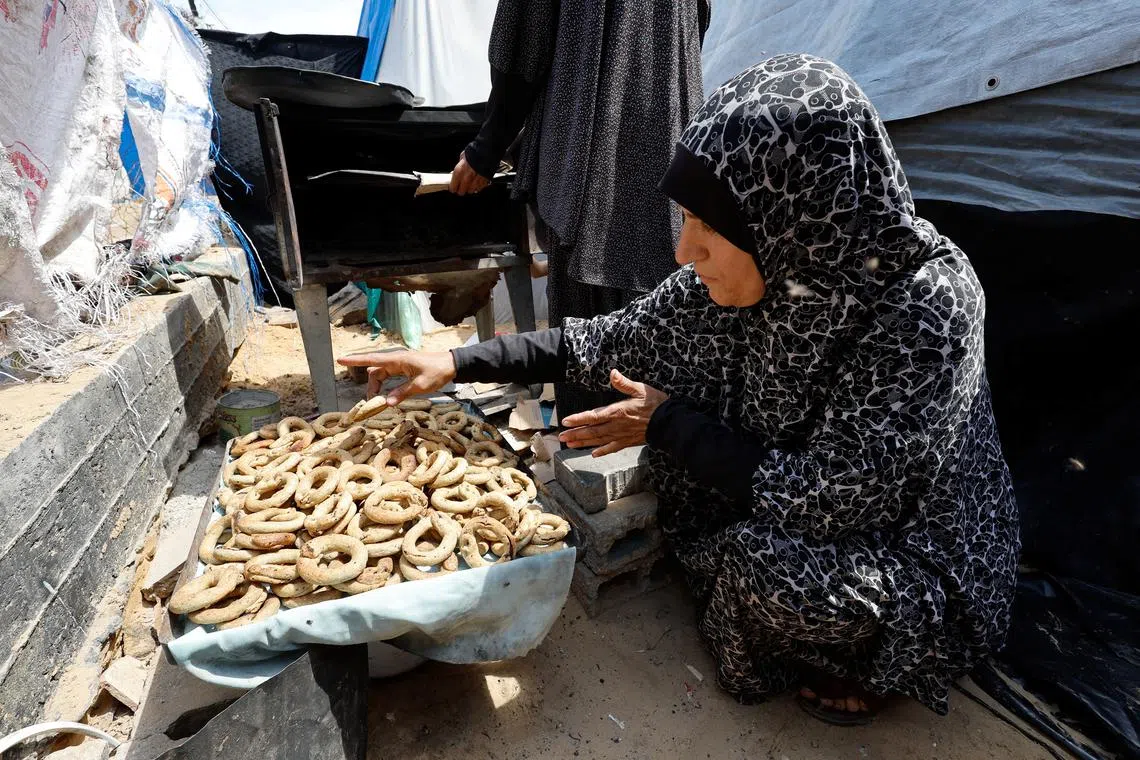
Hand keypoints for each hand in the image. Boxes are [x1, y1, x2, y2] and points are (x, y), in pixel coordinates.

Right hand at [337, 351, 456, 403]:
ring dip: (377, 387)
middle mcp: (396, 360)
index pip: (372, 360)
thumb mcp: (421, 385)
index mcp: (398, 360)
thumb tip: (386, 403)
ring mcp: (400, 364)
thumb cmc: (437, 372)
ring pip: (381, 374)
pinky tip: (387, 394)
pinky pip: (389, 376)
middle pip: (375, 371)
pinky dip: (385, 385)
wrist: (452, 365)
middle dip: (370, 386)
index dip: (355, 361)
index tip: (340, 360)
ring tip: (379, 401)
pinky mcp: (404, 368)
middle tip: (372, 402)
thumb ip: (402, 393)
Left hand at [449, 153, 489, 195]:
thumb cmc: (475, 151)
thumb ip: (460, 164)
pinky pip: (480, 188)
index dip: (452, 187)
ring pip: (471, 191)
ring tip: (470, 184)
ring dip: (469, 188)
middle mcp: (467, 178)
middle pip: (461, 191)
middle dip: (460, 190)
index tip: (453, 187)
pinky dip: (478, 186)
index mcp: (459, 171)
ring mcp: (476, 181)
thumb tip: (457, 169)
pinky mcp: (484, 181)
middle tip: (460, 187)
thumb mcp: (463, 156)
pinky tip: (477, 182)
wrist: (488, 150)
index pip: (453, 186)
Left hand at [558, 370, 668, 456]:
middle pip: (592, 431)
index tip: (566, 422)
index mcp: (617, 412)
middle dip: (576, 434)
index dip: (578, 419)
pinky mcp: (628, 442)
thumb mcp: (640, 389)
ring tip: (570, 445)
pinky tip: (594, 454)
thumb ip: (624, 383)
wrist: (669, 422)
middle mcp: (616, 426)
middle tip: (561, 437)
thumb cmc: (655, 404)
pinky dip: (603, 451)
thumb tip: (613, 373)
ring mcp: (621, 435)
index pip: (593, 416)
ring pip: (599, 440)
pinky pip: (613, 448)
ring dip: (584, 443)